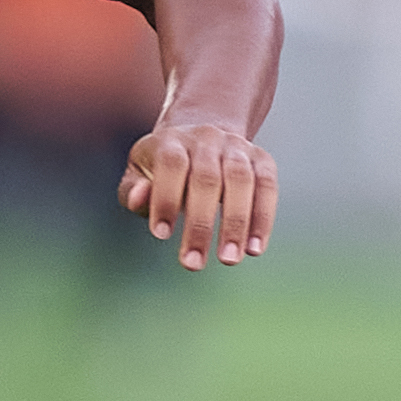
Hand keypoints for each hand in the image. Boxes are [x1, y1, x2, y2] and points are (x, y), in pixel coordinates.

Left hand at [116, 118, 276, 270]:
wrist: (200, 135)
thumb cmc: (161, 168)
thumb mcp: (139, 174)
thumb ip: (132, 190)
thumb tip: (137, 199)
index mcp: (172, 140)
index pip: (172, 164)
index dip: (167, 197)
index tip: (161, 235)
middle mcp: (206, 138)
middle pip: (207, 178)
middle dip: (200, 224)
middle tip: (192, 264)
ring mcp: (237, 147)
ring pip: (241, 181)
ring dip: (236, 223)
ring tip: (229, 260)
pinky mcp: (261, 159)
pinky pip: (267, 187)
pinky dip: (262, 219)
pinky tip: (254, 250)